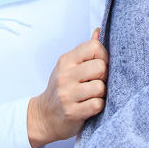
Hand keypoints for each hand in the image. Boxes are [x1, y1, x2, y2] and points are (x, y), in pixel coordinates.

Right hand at [27, 29, 105, 147]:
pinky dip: (98, 107)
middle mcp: (64, 75)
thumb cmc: (61, 89)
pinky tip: (90, 106)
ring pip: (100, 87)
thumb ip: (85, 51)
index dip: (103, 56)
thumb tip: (98, 30)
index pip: (94, 47)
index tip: (99, 66)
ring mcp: (67, 94)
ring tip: (92, 95)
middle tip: (96, 82)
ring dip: (101, 94)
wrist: (44, 116)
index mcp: (66, 61)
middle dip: (103, 76)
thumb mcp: (68, 67)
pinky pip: (97, 105)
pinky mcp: (72, 112)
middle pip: (100, 67)